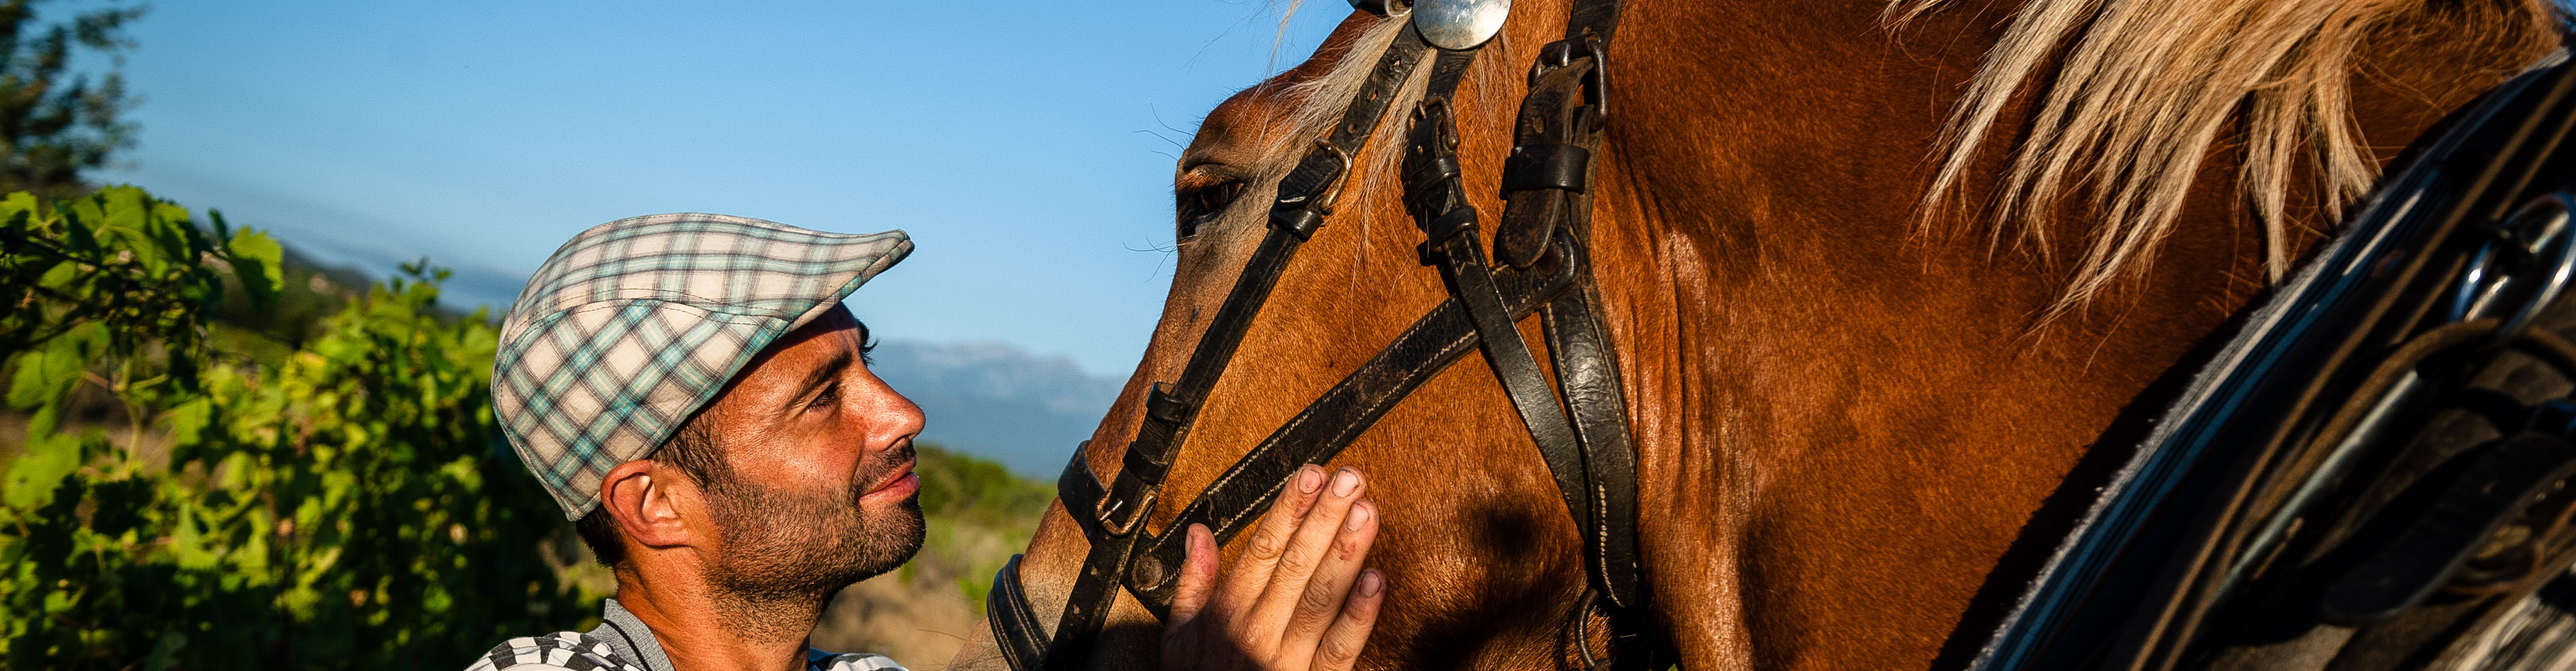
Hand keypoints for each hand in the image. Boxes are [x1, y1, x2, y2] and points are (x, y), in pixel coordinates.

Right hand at [1161, 465, 1384, 670]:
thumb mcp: (1178, 642)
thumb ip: (1191, 585)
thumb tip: (1198, 533)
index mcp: (1226, 617)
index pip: (1261, 551)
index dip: (1288, 510)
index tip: (1311, 474)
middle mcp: (1257, 634)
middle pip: (1295, 566)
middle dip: (1324, 518)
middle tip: (1350, 477)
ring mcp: (1287, 662)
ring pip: (1320, 600)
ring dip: (1346, 553)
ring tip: (1367, 511)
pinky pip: (1340, 651)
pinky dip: (1360, 616)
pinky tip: (1377, 581)